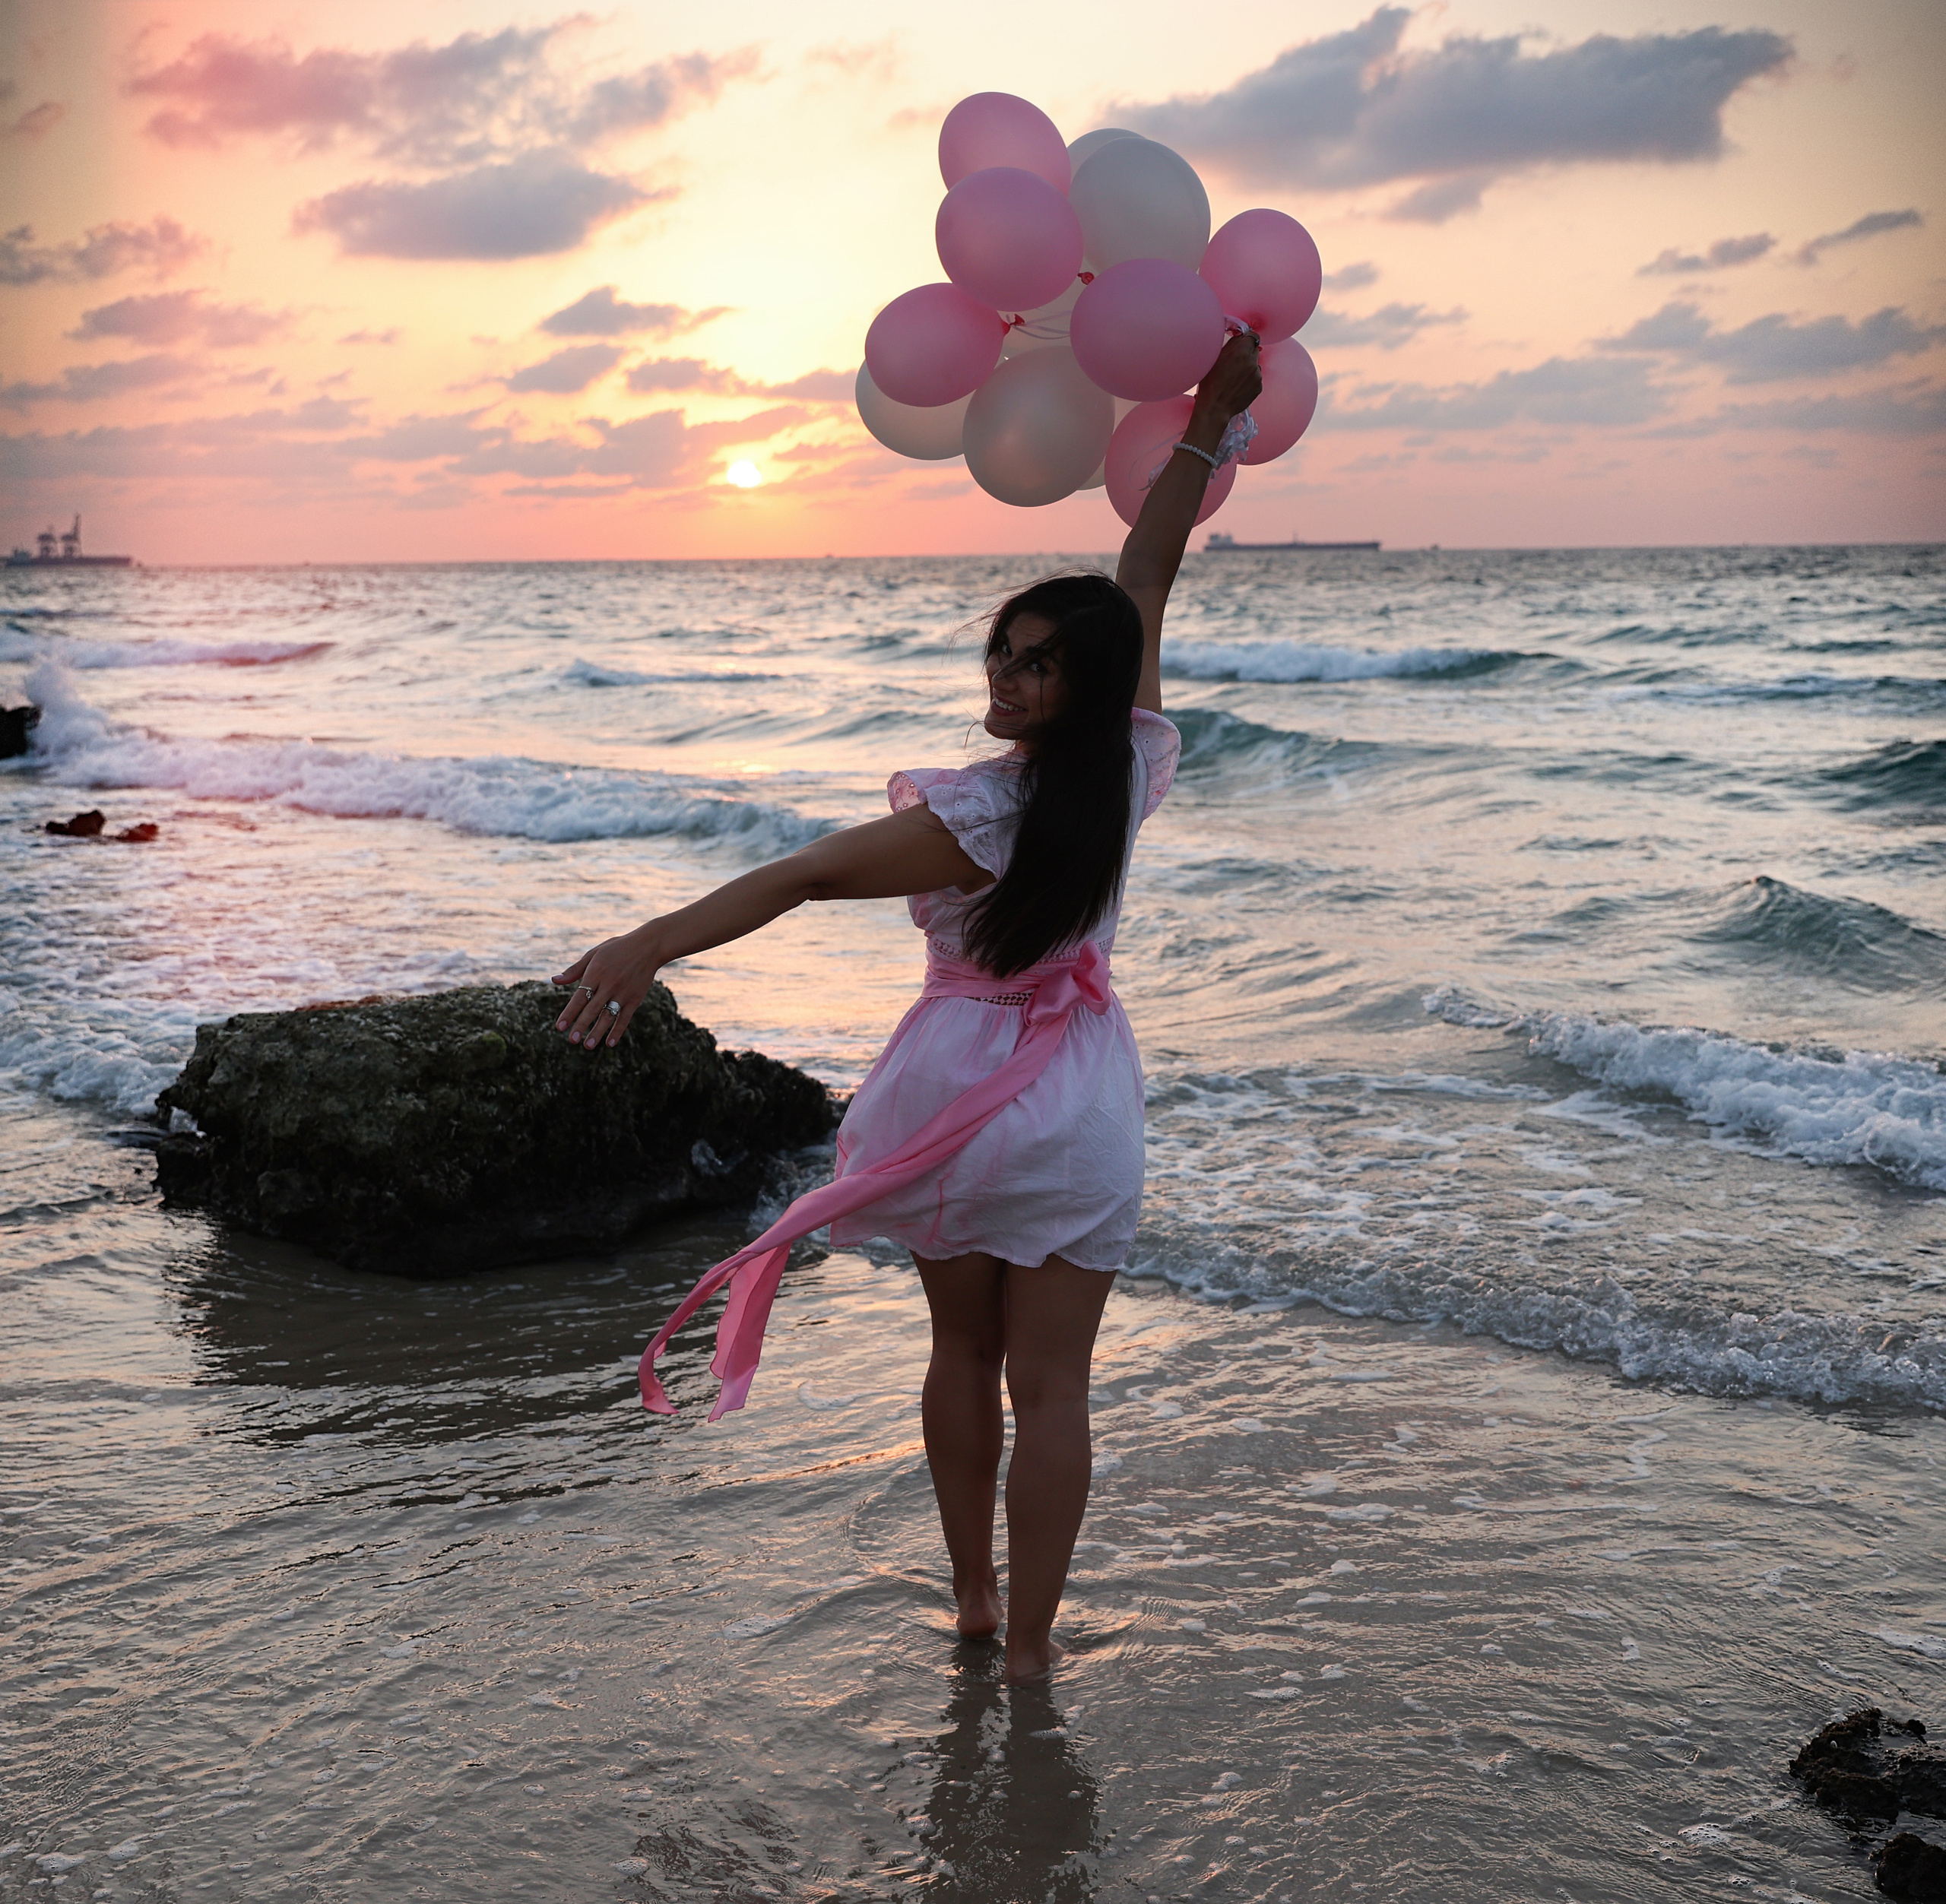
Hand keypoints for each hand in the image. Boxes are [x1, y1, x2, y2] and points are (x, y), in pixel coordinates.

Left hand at [552, 927, 660, 1050]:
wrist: (649, 946)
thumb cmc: (617, 949)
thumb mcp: (594, 954)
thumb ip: (574, 970)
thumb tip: (554, 981)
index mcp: (596, 972)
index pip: (580, 997)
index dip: (569, 1013)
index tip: (559, 1027)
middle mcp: (609, 984)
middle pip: (592, 1008)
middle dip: (581, 1025)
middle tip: (571, 1041)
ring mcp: (623, 992)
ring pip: (608, 1015)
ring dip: (598, 1031)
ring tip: (588, 1046)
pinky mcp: (635, 998)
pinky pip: (625, 1017)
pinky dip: (618, 1030)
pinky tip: (610, 1043)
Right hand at [1191, 330, 1262, 427]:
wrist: (1215, 407)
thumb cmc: (1210, 383)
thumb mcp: (1215, 358)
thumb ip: (1231, 345)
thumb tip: (1240, 338)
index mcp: (1241, 352)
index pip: (1253, 336)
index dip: (1247, 339)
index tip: (1242, 343)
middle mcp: (1252, 362)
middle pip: (1255, 350)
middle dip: (1247, 353)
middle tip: (1235, 362)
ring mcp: (1257, 376)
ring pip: (1255, 365)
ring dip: (1248, 367)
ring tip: (1235, 377)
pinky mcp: (1259, 387)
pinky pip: (1256, 378)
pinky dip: (1249, 380)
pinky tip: (1238, 386)